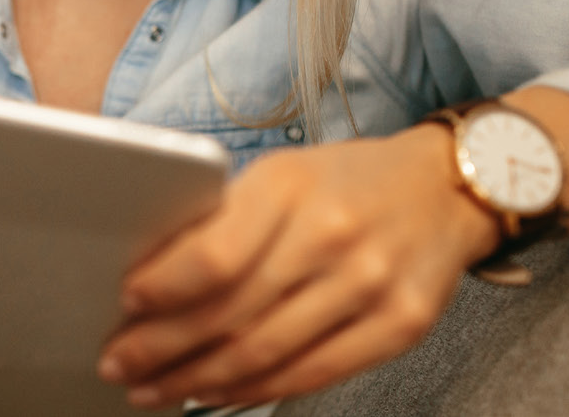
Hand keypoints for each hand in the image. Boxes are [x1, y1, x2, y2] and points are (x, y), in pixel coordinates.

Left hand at [97, 124, 496, 408]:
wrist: (448, 188)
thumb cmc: (346, 183)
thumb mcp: (282, 176)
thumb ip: (225, 221)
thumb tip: (148, 278)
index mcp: (291, 186)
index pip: (214, 255)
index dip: (162, 290)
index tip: (124, 305)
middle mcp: (333, 236)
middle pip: (231, 313)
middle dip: (162, 348)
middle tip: (119, 363)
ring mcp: (372, 284)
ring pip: (265, 354)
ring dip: (198, 379)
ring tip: (156, 387)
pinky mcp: (400, 326)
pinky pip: (312, 375)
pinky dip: (254, 391)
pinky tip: (216, 393)